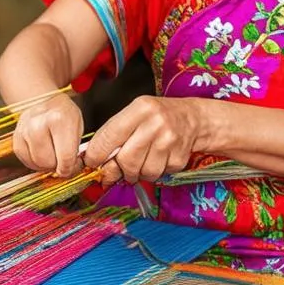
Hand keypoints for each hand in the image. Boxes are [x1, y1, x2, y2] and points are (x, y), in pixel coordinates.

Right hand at [12, 95, 84, 177]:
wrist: (44, 101)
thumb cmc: (64, 115)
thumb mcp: (78, 126)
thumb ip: (75, 149)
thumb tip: (69, 171)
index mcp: (59, 119)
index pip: (65, 157)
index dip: (71, 168)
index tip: (73, 167)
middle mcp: (38, 124)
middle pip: (49, 162)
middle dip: (58, 166)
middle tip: (63, 160)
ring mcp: (24, 130)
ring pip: (37, 163)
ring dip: (47, 165)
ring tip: (54, 155)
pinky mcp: (16, 138)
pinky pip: (26, 161)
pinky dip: (35, 162)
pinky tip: (43, 153)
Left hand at [83, 96, 199, 185]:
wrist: (191, 118)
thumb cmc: (156, 116)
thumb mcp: (134, 114)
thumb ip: (114, 134)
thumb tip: (94, 161)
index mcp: (141, 108)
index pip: (110, 136)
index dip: (96, 154)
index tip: (91, 162)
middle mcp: (156, 123)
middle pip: (126, 160)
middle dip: (118, 169)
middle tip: (117, 169)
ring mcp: (170, 141)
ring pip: (142, 172)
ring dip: (137, 173)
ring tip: (141, 161)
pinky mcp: (179, 158)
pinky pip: (158, 176)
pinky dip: (152, 173)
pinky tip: (156, 159)